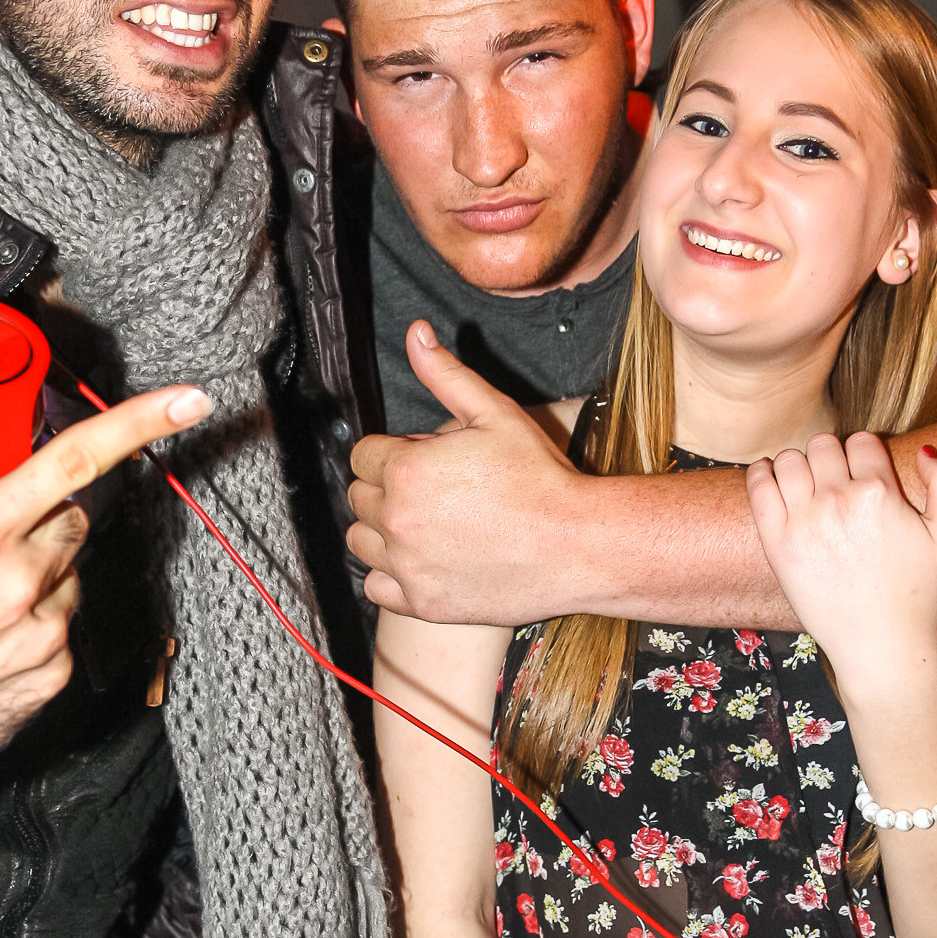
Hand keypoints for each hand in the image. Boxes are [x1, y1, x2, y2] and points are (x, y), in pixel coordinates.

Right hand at [0, 382, 210, 772]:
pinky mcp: (56, 672)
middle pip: (73, 518)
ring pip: (70, 573)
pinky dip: (39, 622)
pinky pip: (65, 625)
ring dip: (40, 574)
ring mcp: (45, 631)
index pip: (73, 462)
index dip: (137, 424)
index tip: (187, 401)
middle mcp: (22, 581)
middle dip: (41, 519)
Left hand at [347, 322, 580, 622]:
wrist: (578, 544)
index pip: (363, 454)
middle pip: (358, 496)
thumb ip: (446, 374)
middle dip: (387, 486)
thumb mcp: (495, 413)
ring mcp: (407, 565)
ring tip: (424, 523)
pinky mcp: (422, 603)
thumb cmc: (541, 479)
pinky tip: (423, 559)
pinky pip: (376, 587)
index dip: (393, 451)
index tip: (423, 459)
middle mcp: (397, 519)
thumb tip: (416, 334)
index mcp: (406, 470)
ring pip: (361, 541)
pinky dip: (391, 575)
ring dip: (382, 529)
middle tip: (434, 489)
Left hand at [746, 433, 936, 684]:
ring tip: (803, 481)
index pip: (862, 440)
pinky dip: (760, 473)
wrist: (881, 644)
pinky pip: (758, 486)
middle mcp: (839, 500)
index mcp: (880, 492)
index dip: (863, 450)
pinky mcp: (777, 542)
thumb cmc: (919, 592)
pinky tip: (768, 477)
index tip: (861, 469)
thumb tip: (922, 448)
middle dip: (830, 454)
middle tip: (833, 477)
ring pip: (788, 459)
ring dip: (797, 463)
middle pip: (822, 444)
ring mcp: (804, 520)